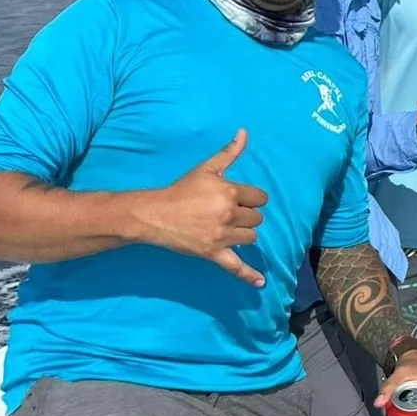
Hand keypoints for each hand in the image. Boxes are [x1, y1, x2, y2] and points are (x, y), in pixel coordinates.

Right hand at [133, 129, 267, 286]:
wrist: (155, 214)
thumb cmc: (182, 189)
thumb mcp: (207, 168)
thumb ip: (230, 152)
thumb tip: (245, 132)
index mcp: (230, 192)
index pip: (259, 198)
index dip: (251, 198)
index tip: (239, 198)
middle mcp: (229, 214)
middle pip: (256, 218)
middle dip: (247, 215)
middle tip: (229, 213)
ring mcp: (222, 236)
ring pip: (250, 237)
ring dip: (244, 233)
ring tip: (228, 228)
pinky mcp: (213, 253)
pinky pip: (236, 266)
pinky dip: (249, 275)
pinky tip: (261, 283)